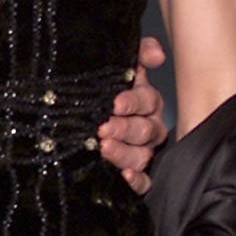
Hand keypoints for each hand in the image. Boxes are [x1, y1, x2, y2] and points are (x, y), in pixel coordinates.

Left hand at [98, 35, 167, 193]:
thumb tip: (157, 55)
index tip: (115, 104)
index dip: (133, 102)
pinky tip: (126, 176)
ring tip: (105, 148)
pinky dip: (138, 181)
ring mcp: (145, 151)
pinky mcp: (138, 174)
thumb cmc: (106, 88)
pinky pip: (145, 182)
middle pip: (144, 130)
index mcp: (147, 101)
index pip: (147, 101)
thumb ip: (140, 53)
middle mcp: (149, 127)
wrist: (78, 113)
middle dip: (124, 129)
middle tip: (103, 129)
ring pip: (142, 156)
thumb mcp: (122, 66)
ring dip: (125, 154)